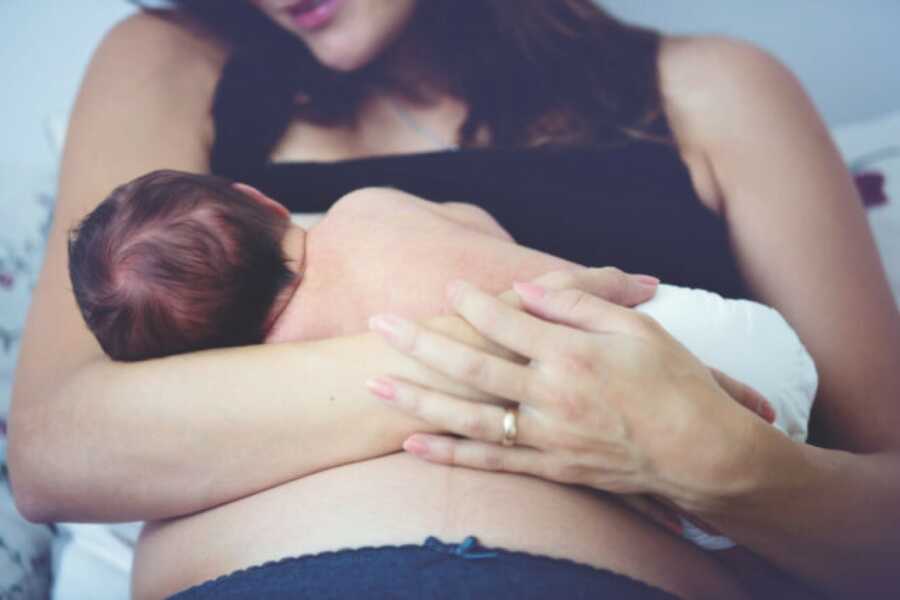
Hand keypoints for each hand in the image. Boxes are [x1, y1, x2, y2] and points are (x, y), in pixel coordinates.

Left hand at [367, 274, 772, 509]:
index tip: (448, 286)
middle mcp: (552, 394)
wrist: (700, 453)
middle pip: (472, 363)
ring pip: (468, 414)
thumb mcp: (637, 328)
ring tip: (374, 382)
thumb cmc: (674, 383)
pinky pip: (491, 461)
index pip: (507, 320)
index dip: (472, 301)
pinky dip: (449, 454)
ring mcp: (547, 434)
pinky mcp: (549, 466)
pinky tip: (412, 444)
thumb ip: (580, 304)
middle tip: (380, 322)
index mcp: (573, 353)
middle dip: (420, 341)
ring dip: (418, 397)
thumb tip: (528, 288)